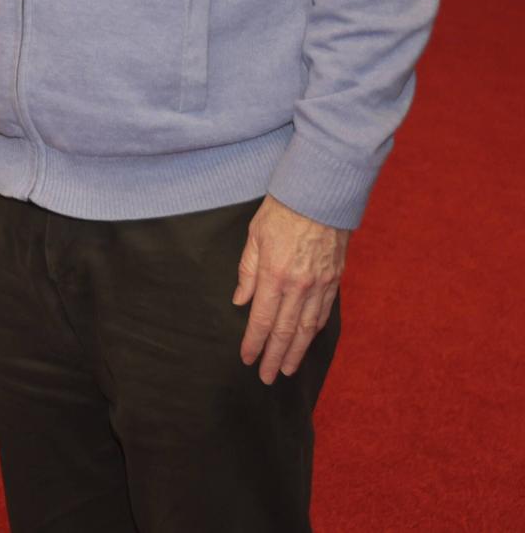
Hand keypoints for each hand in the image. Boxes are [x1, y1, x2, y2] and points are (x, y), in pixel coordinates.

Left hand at [233, 195, 348, 384]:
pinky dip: (314, 332)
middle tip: (267, 378)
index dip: (253, 343)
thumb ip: (247, 272)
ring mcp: (319, 285)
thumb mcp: (254, 237)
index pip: (260, 320)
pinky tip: (306, 343)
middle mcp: (298, 286)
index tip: (247, 359)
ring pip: (306, 329)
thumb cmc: (281, 212)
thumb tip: (241, 301)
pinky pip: (323, 313)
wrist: (320, 196)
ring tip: (287, 369)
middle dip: (274, 357)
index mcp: (273, 275)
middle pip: (284, 332)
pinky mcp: (334, 281)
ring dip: (295, 352)